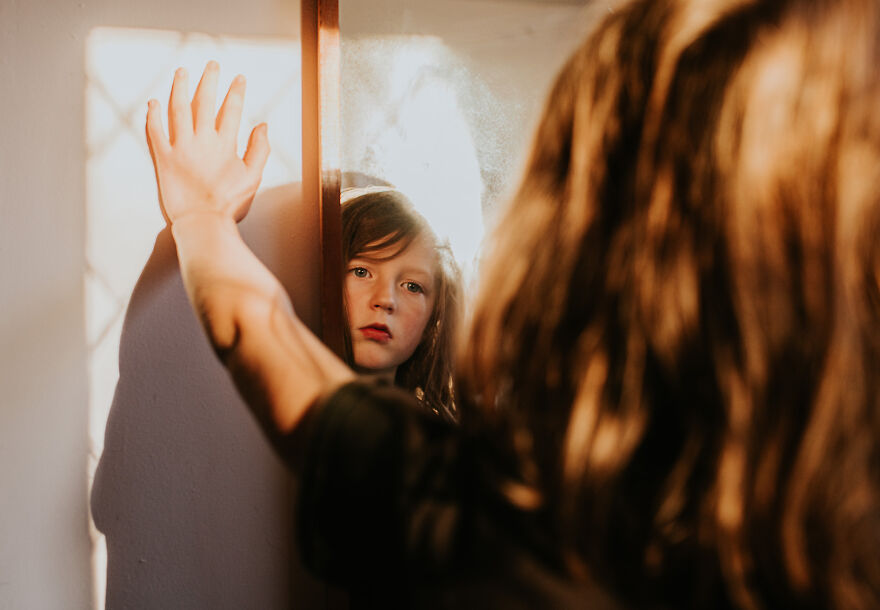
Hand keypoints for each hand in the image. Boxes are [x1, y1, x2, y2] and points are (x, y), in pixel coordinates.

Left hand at [145, 61, 269, 224]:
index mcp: (224, 144)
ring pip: (177, 109)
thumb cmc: (229, 203)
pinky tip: (153, 102)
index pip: (231, 110)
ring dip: (179, 88)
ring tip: (182, 72)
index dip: (236, 92)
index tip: (239, 78)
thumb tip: (263, 125)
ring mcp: (180, 148)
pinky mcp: (163, 159)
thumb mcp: (252, 177)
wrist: (203, 223)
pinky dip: (153, 115)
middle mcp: (201, 140)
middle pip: (204, 102)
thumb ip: (259, 149)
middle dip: (209, 80)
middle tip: (212, 64)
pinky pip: (154, 132)